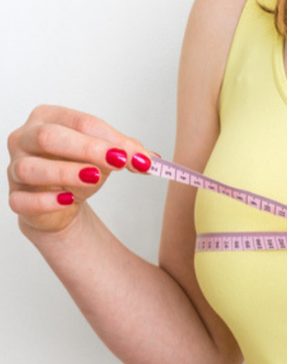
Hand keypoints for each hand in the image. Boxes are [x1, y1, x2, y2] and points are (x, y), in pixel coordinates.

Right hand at [6, 104, 156, 234]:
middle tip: (118, 160)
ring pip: (31, 168)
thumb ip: (127, 152)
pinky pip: (23, 200)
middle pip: (50, 137)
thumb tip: (151, 159)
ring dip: (66, 172)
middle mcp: (25, 139)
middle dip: (87, 148)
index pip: (80, 122)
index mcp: (48, 118)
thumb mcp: (105, 156)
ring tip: (95, 177)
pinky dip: (46, 201)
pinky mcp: (16, 197)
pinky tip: (68, 201)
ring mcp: (15, 168)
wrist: (60, 200)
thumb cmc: (78, 167)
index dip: (111, 138)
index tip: (139, 156)